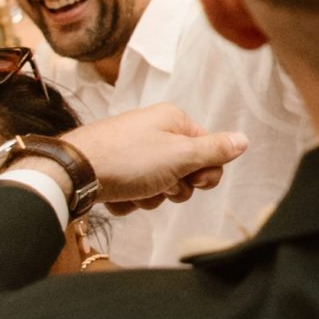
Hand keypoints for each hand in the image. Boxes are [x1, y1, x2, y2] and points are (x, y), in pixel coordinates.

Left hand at [64, 103, 246, 211]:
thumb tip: (244, 140)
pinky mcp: (114, 168)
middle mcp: (154, 130)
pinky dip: (131, 198)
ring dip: (152, 196)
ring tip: (135, 191)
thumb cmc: (129, 160)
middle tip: (161, 185)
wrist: (75, 172)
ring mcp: (132, 150)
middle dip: (176, 186)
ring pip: (160, 184)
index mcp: (173, 120)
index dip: (206, 171)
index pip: (210, 149)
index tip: (194, 181)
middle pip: (186, 169)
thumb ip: (215, 150)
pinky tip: (118, 195)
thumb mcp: (181, 155)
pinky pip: (136, 190)